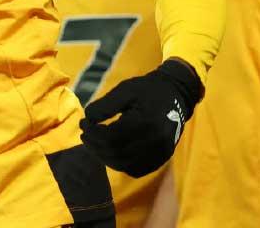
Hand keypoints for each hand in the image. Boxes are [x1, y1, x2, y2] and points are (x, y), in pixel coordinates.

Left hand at [80, 59, 202, 177]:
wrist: (176, 95)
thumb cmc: (147, 89)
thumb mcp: (124, 90)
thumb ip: (105, 105)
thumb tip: (87, 119)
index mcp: (145, 122)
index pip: (111, 137)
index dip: (93, 133)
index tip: (83, 124)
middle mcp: (155, 141)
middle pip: (116, 153)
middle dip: (95, 146)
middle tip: (84, 135)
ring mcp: (161, 153)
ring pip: (124, 164)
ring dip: (104, 157)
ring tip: (93, 144)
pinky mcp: (162, 158)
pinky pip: (136, 170)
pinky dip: (119, 164)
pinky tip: (110, 152)